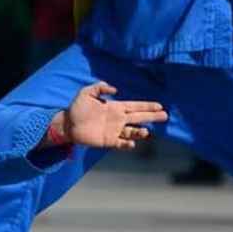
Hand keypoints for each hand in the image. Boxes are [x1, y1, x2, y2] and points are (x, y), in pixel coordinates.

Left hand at [49, 81, 166, 149]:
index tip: (159, 105)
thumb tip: (115, 89)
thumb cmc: (77, 108)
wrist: (68, 124)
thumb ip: (99, 88)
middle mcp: (118, 119)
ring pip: (132, 132)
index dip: (147, 106)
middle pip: (139, 118)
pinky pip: (121, 143)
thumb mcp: (86, 93)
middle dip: (152, 116)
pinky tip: (132, 143)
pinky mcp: (109, 141)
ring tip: (145, 131)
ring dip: (140, 132)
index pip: (135, 106)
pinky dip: (127, 144)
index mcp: (115, 107)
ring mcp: (114, 131)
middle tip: (165, 116)